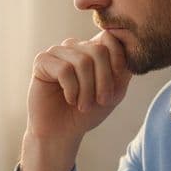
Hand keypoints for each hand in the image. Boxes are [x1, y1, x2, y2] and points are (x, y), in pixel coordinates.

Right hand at [20, 30, 132, 170]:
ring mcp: (57, 52)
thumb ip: (124, 67)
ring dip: (87, 90)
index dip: (117, 61)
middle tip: (101, 101)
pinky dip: (71, 90)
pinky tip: (69, 99)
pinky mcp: (42, 61)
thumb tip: (128, 43)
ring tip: (83, 105)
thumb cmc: (89, 112)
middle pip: (98, 50)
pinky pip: (64, 70)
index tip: (115, 85)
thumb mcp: (115, 90)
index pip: (109, 38)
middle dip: (103, 81)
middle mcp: (75, 46)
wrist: (63, 132)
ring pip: (82, 61)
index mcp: (92, 48)